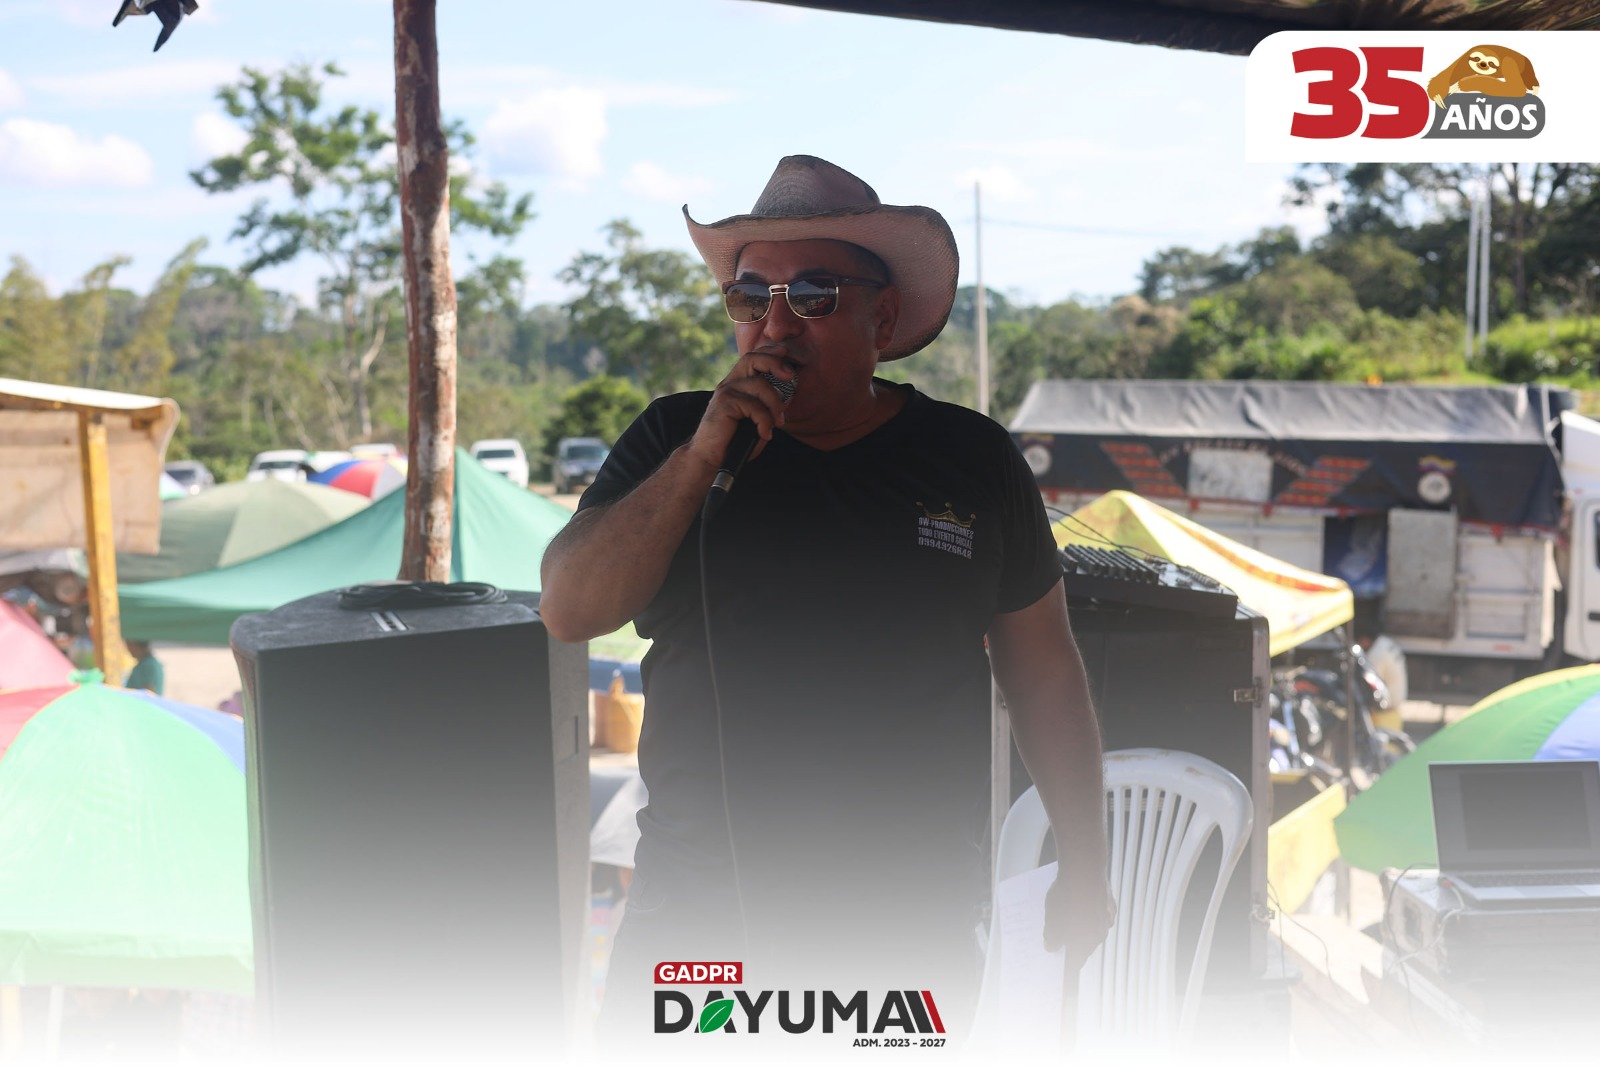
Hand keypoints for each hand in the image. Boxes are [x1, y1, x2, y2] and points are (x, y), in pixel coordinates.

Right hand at [684, 353, 796, 472]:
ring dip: (775, 405)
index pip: (752, 357)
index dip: (769, 351)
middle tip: (790, 376)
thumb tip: (787, 397)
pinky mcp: (724, 404)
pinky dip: (765, 422)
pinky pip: (754, 407)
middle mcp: (729, 383)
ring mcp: (726, 392)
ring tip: (778, 423)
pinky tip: (765, 434)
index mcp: (736, 383)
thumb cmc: (735, 440)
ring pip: (760, 385)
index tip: (785, 353)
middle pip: (752, 358)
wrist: (711, 458)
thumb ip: (767, 406)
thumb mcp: (755, 419)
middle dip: (775, 363)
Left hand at [1043, 868, 1115, 972]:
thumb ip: (1051, 938)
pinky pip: (1097, 912)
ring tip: (1065, 914)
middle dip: (1072, 942)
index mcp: (1084, 944)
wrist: (1085, 870)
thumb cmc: (1066, 898)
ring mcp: (1107, 919)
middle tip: (1058, 935)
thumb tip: (1052, 947)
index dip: (1066, 965)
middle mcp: (1099, 935)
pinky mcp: (1109, 903)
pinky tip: (1078, 901)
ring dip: (1081, 925)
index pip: (1075, 963)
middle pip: (1084, 944)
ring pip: (1092, 927)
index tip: (1060, 969)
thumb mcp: (1051, 921)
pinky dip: (1089, 910)